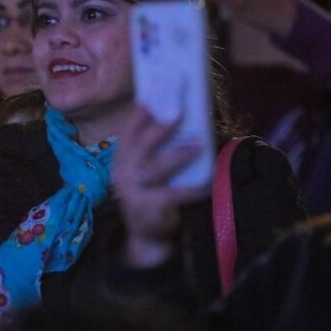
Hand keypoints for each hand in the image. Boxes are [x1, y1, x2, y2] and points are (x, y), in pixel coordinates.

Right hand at [112, 106, 209, 267]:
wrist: (146, 234)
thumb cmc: (152, 191)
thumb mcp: (147, 168)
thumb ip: (157, 148)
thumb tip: (184, 117)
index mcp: (122, 158)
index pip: (128, 131)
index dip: (140, 114)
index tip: (155, 96)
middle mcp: (123, 172)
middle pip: (141, 146)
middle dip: (160, 128)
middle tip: (180, 112)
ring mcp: (133, 190)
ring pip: (155, 168)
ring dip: (178, 155)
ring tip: (199, 145)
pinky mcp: (148, 208)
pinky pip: (174, 194)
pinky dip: (193, 189)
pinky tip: (208, 183)